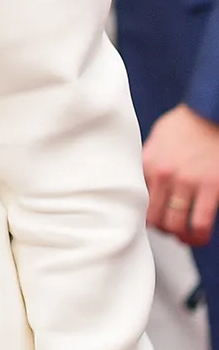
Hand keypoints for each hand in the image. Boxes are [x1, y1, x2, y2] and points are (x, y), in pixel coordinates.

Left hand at [142, 103, 218, 245]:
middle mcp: (164, 175)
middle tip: (169, 230)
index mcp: (148, 164)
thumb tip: (143, 185)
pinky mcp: (212, 187)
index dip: (144, 215)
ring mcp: (188, 182)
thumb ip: (149, 164)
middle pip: (155, 218)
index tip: (151, 220)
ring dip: (179, 236)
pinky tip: (199, 238)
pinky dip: (199, 236)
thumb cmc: (185, 125)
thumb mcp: (156, 141)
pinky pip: (201, 223)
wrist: (210, 112)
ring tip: (184, 237)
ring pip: (176, 225)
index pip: (138, 201)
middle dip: (162, 229)